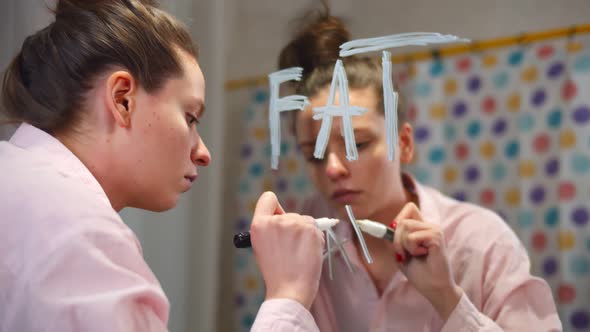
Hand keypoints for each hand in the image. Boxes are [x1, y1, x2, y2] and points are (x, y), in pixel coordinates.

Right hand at [250, 191, 324, 308]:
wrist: (290, 290)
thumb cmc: (277, 273)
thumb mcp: (261, 246)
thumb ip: (269, 229)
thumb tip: (283, 217)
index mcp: (259, 225)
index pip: (268, 199)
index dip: (274, 207)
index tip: (278, 216)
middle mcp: (276, 221)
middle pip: (289, 213)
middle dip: (292, 226)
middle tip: (290, 247)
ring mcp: (294, 224)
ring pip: (304, 220)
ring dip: (305, 232)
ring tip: (299, 253)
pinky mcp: (310, 229)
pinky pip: (316, 227)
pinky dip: (315, 238)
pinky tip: (308, 253)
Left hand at [390, 202, 462, 320]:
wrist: (433, 288)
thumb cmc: (419, 272)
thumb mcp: (400, 251)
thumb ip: (394, 238)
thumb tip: (382, 228)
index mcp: (423, 227)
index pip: (409, 208)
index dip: (398, 218)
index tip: (393, 235)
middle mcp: (430, 225)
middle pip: (402, 220)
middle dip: (396, 239)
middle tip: (403, 254)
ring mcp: (435, 229)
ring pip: (405, 226)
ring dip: (403, 245)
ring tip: (415, 255)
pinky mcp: (437, 237)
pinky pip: (412, 237)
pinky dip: (412, 249)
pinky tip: (423, 255)